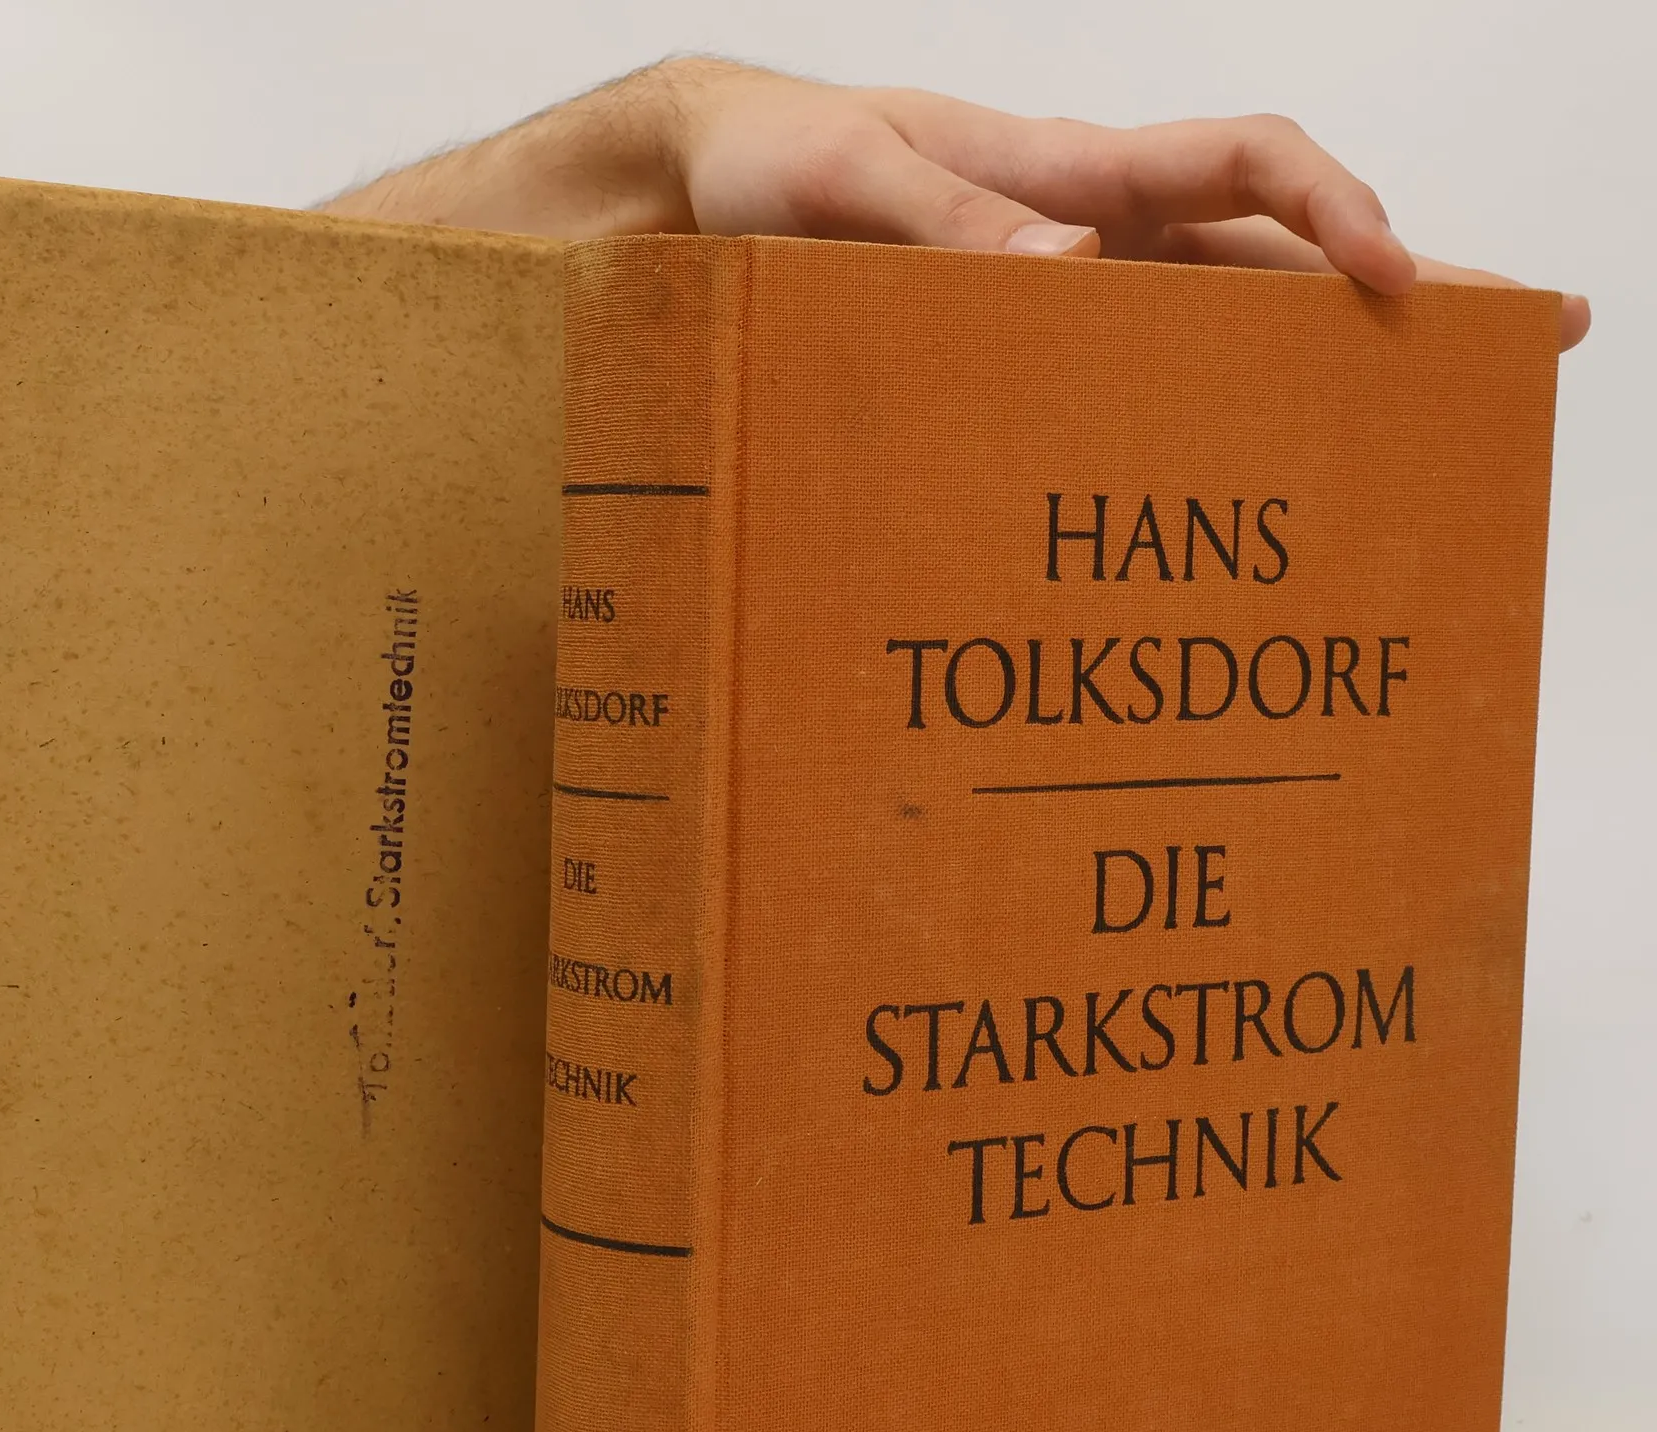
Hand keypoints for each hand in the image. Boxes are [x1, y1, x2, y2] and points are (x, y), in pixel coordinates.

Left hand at [328, 58, 1588, 350]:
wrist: (699, 179)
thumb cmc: (767, 160)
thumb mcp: (843, 183)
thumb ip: (944, 224)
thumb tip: (1066, 276)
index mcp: (1070, 173)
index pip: (1244, 168)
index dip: (1335, 215)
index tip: (1403, 287)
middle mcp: (1088, 232)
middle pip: (1275, 255)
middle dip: (1399, 291)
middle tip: (1516, 344)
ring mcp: (1059, 292)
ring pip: (1219, 322)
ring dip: (1313, 372)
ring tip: (1401, 449)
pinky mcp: (1010, 347)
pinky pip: (1126, 376)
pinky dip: (1192, 418)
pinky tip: (1219, 487)